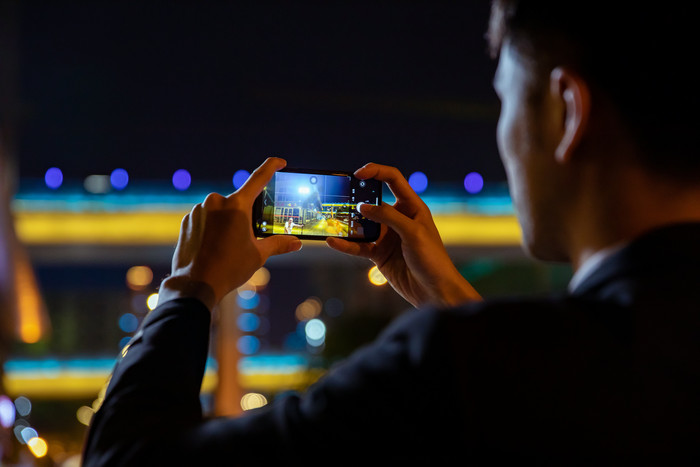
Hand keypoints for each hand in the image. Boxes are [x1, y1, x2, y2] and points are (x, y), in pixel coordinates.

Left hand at [158, 157, 302, 309]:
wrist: (195, 284)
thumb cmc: (229, 268)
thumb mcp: (258, 255)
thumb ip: (278, 244)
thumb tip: (297, 243)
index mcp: (237, 205)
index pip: (258, 178)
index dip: (271, 167)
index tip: (279, 162)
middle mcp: (216, 202)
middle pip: (238, 202)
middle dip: (246, 215)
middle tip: (248, 237)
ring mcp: (199, 210)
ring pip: (221, 211)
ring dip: (228, 223)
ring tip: (228, 247)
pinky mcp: (188, 220)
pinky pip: (206, 219)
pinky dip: (213, 228)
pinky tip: (215, 247)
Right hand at [327, 163, 479, 307]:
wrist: (434, 291)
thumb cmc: (432, 259)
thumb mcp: (412, 233)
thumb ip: (388, 217)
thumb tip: (362, 206)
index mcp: (412, 206)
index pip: (393, 179)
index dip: (376, 171)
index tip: (358, 173)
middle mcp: (398, 218)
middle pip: (373, 201)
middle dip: (356, 198)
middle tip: (339, 197)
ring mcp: (387, 236)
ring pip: (362, 224)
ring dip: (348, 223)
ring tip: (331, 220)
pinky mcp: (379, 253)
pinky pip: (359, 246)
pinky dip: (346, 244)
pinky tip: (333, 242)